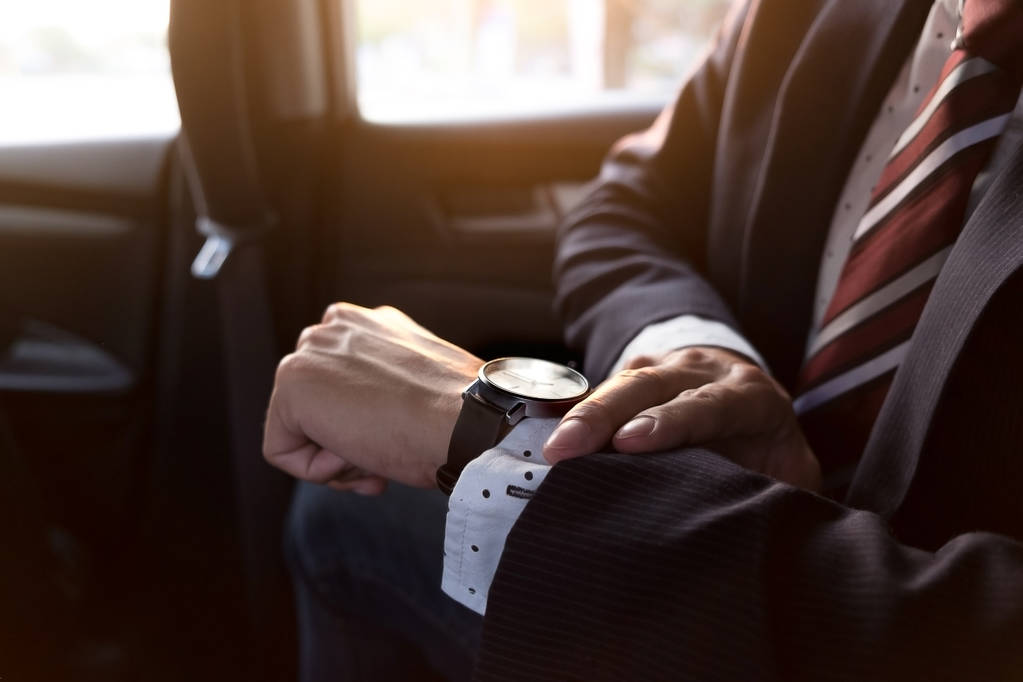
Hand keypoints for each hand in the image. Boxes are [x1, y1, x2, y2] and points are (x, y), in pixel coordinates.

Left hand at [263, 303, 480, 492]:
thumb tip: (363, 417)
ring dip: (335, 456)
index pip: (340, 386)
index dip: (364, 426)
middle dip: (345, 442)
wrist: (466, 420)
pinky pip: (282, 449)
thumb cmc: (453, 415)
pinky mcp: (293, 382)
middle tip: (381, 460)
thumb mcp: (416, 388)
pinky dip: (315, 470)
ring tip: (374, 458)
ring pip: (298, 427)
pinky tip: (356, 455)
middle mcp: (336, 326)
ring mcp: (311, 350)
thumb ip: (382, 388)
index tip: (394, 440)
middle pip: (315, 405)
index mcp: (369, 324)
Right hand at [543, 347, 820, 490]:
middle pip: (649, 385)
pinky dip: (578, 415)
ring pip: (619, 384)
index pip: (707, 404)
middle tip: (568, 445)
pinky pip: (603, 393)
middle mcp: (702, 371)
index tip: (631, 442)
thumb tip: (763, 524)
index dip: (670, 421)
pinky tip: (553, 437)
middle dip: (605, 413)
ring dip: (582, 415)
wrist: (747, 400)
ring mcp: (663, 368)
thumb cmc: (768, 447)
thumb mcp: (791, 468)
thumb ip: (782, 492)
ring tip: (552, 447)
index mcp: (748, 394)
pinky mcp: (633, 377)